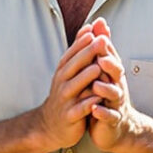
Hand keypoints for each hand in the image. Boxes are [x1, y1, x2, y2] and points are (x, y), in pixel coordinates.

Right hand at [31, 24, 107, 150]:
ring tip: (98, 67)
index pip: (71, 53)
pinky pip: (79, 108)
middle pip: (73, 66)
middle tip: (101, 42)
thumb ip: (81, 50)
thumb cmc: (66, 95)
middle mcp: (62, 83)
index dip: (81, 42)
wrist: (51, 126)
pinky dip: (88, 103)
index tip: (92, 30)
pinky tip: (97, 98)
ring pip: (76, 86)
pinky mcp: (70, 116)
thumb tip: (90, 26)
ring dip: (87, 77)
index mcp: (63, 72)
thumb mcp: (70, 72)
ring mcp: (65, 100)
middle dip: (87, 53)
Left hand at [85, 29, 141, 152]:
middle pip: (117, 72)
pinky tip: (95, 110)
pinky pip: (109, 116)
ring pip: (114, 94)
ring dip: (106, 89)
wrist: (116, 127)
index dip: (106, 45)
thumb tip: (100, 23)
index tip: (99, 33)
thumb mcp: (104, 70)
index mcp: (113, 74)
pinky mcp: (113, 120)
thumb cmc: (107, 95)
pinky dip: (103, 113)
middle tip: (101, 58)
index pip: (110, 56)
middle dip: (110, 65)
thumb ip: (101, 47)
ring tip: (96, 85)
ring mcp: (116, 103)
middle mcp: (117, 85)